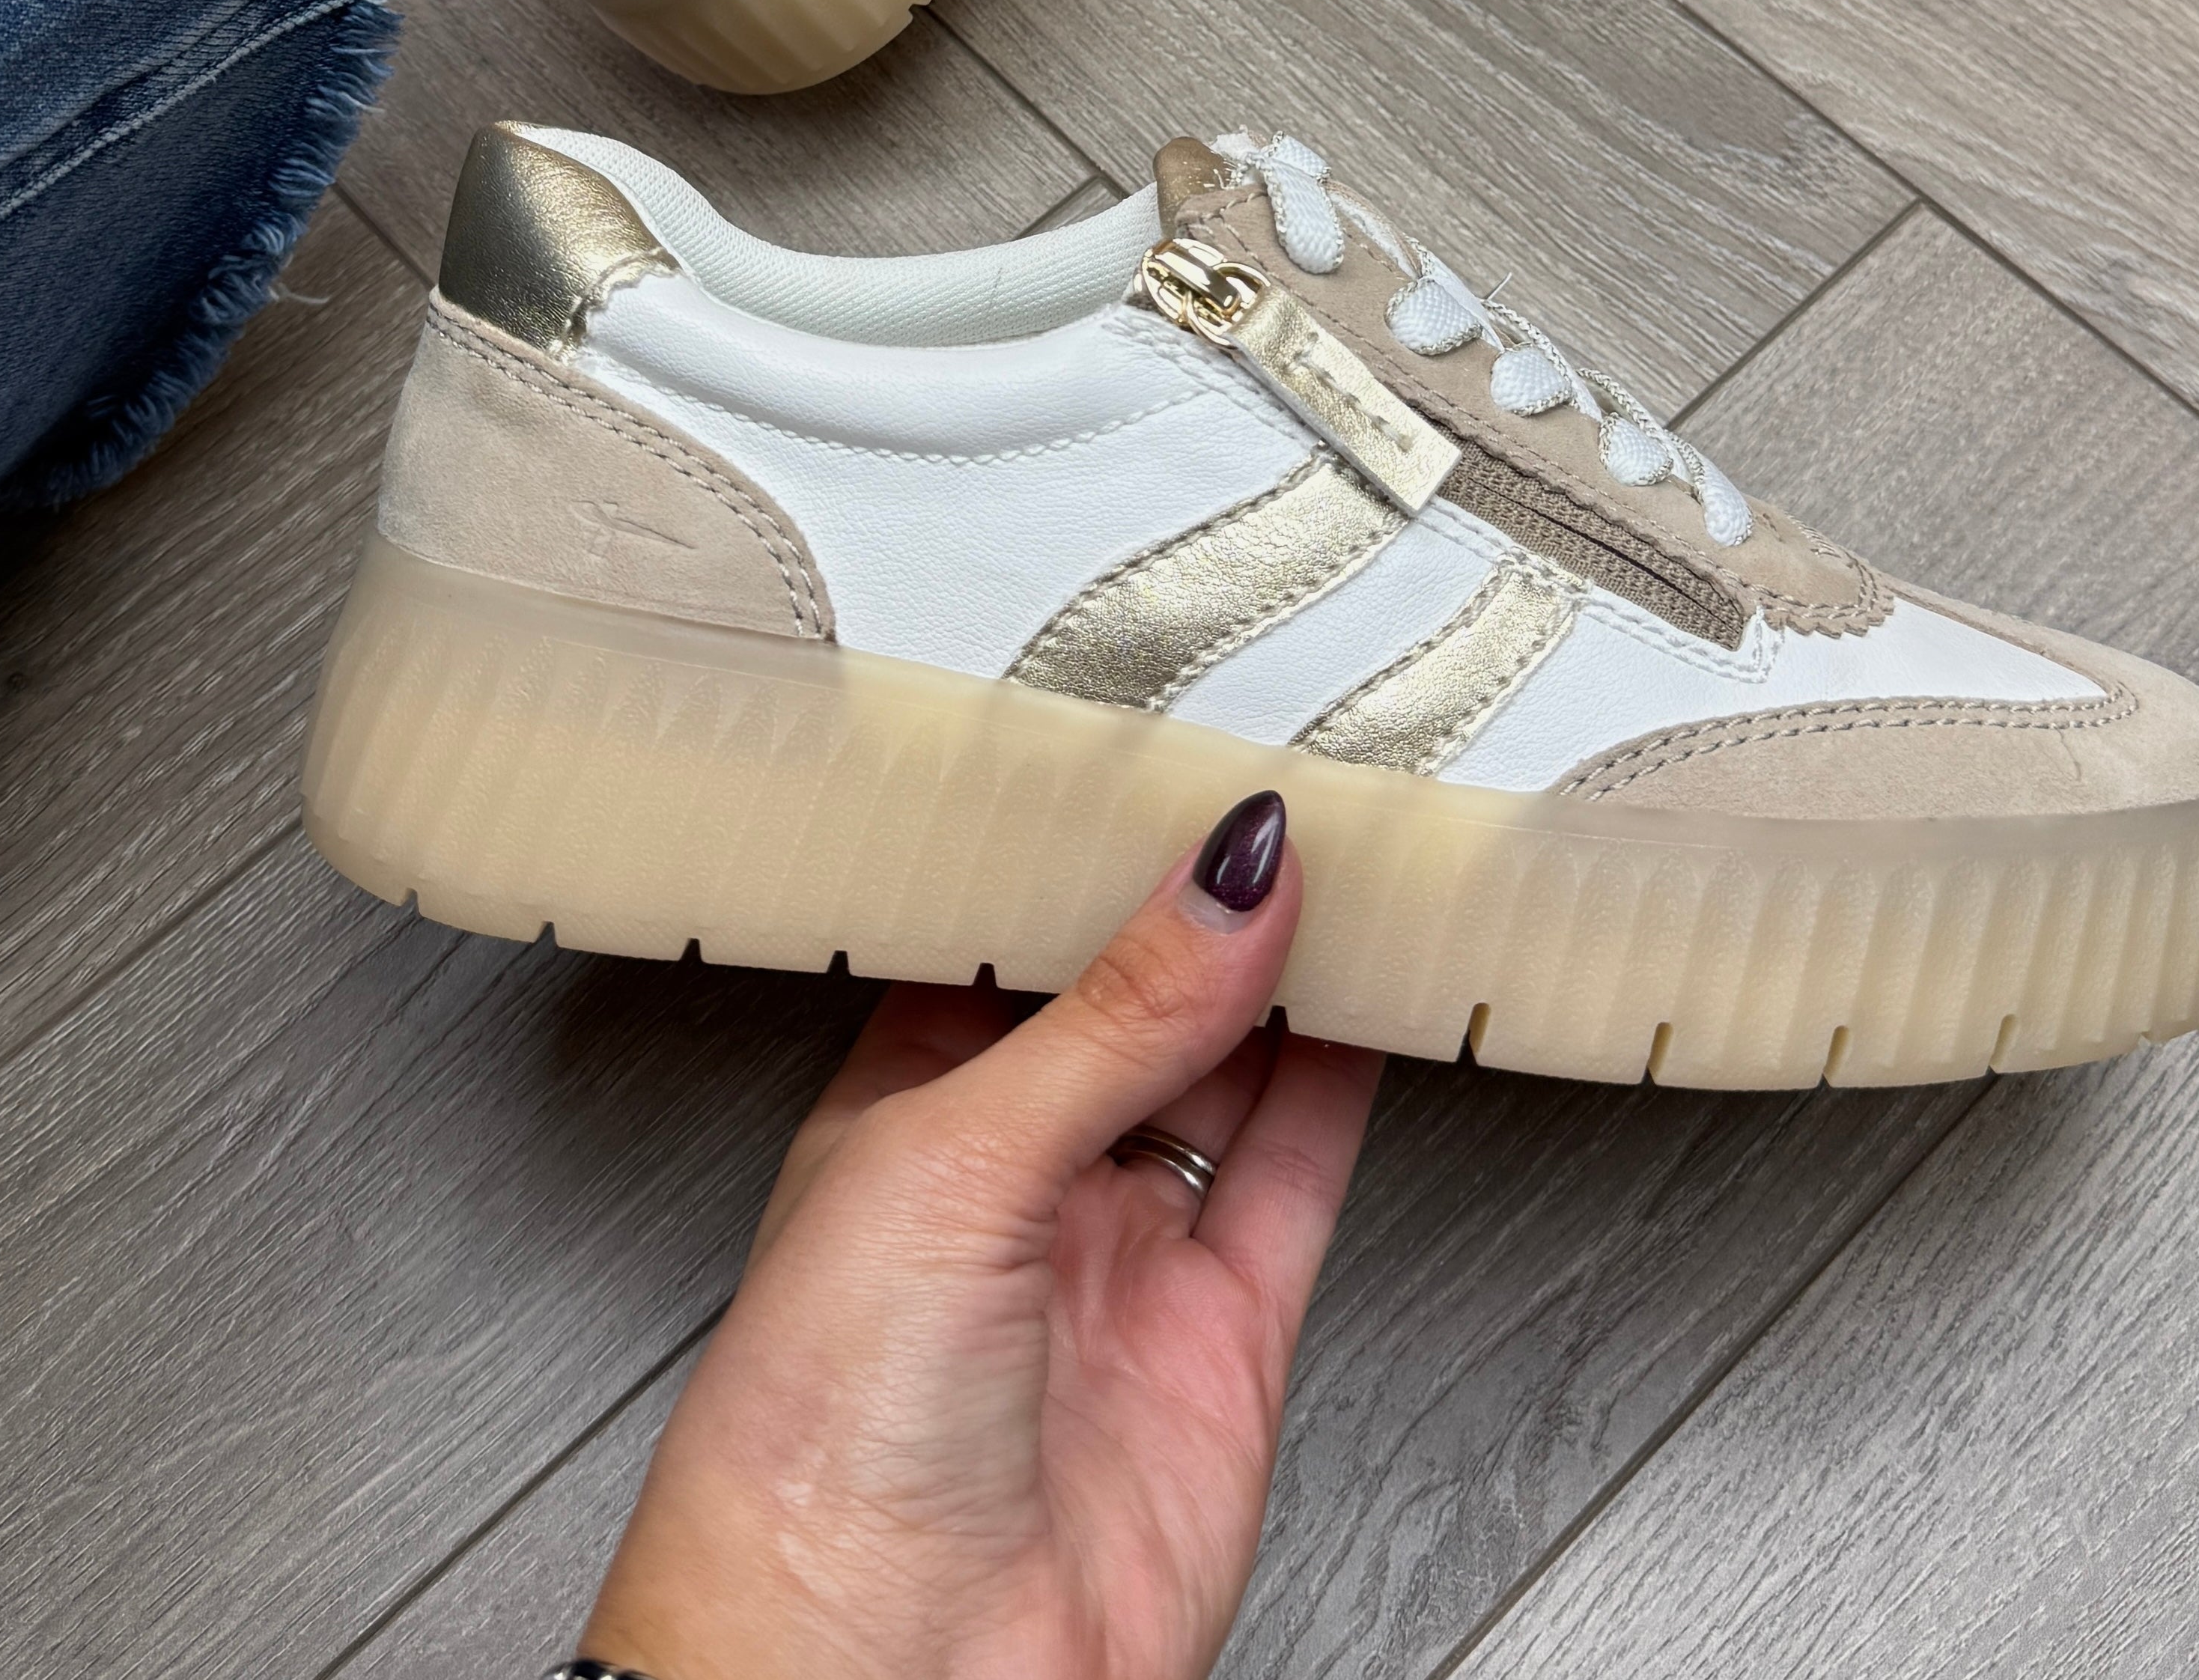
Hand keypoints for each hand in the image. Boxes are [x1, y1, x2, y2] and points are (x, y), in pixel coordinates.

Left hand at [580, 791, 1381, 1679]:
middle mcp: (1015, 1180)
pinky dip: (1352, 1083)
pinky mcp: (1221, 1341)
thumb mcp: (955, 1159)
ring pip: (1231, 1074)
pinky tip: (1384, 992)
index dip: (1088, 849)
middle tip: (1283, 779)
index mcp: (904, 1112)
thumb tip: (1226, 872)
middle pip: (1136, 1000)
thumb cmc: (814, 1446)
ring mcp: (1122, 1259)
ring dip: (1291, 972)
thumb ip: (1114, 1013)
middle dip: (1202, 900)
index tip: (1164, 750)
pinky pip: (1299, 1177)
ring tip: (1354, 848)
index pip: (1010, 940)